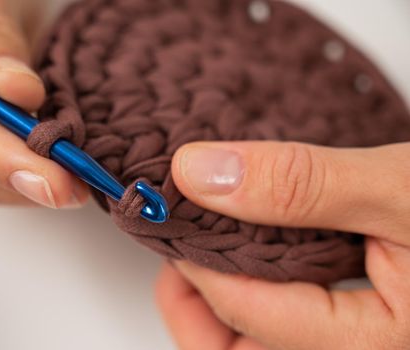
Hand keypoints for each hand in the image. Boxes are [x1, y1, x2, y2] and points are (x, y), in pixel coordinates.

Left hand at [157, 141, 409, 349]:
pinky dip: (257, 290)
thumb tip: (200, 172)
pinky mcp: (355, 325)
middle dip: (192, 302)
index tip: (170, 214)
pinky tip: (253, 249)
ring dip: (222, 299)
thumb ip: (299, 184)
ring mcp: (353, 343)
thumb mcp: (393, 188)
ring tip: (208, 244)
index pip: (242, 312)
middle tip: (176, 246)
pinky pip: (288, 324)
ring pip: (259, 342)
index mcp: (367, 344)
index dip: (192, 261)